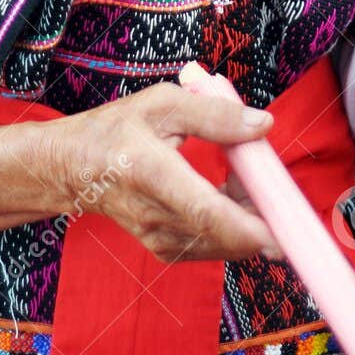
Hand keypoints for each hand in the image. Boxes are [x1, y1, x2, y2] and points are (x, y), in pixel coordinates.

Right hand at [42, 81, 280, 263]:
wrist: (71, 169)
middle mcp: (155, 216)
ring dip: (248, 218)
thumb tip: (262, 124)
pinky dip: (232, 226)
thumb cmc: (116, 130)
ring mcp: (159, 239)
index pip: (204, 210)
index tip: (282, 231)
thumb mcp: (162, 104)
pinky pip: (213, 246)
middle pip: (222, 234)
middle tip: (272, 181)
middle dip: (262, 216)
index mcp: (152, 172)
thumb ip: (214, 113)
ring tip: (240, 177)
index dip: (246, 225)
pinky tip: (228, 196)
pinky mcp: (165, 250)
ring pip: (224, 243)